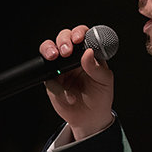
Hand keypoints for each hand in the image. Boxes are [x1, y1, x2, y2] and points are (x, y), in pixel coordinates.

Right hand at [40, 25, 113, 139]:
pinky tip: (70, 97)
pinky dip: (58, 87)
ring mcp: (60, 67)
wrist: (90, 118)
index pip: (83, 35)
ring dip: (50, 49)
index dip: (80, 33)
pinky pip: (47, 77)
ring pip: (49, 49)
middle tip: (67, 50)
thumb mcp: (104, 82)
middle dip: (63, 39)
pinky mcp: (51, 80)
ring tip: (55, 57)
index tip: (79, 39)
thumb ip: (97, 68)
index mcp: (89, 54)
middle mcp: (73, 57)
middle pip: (64, 37)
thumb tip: (88, 52)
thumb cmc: (100, 97)